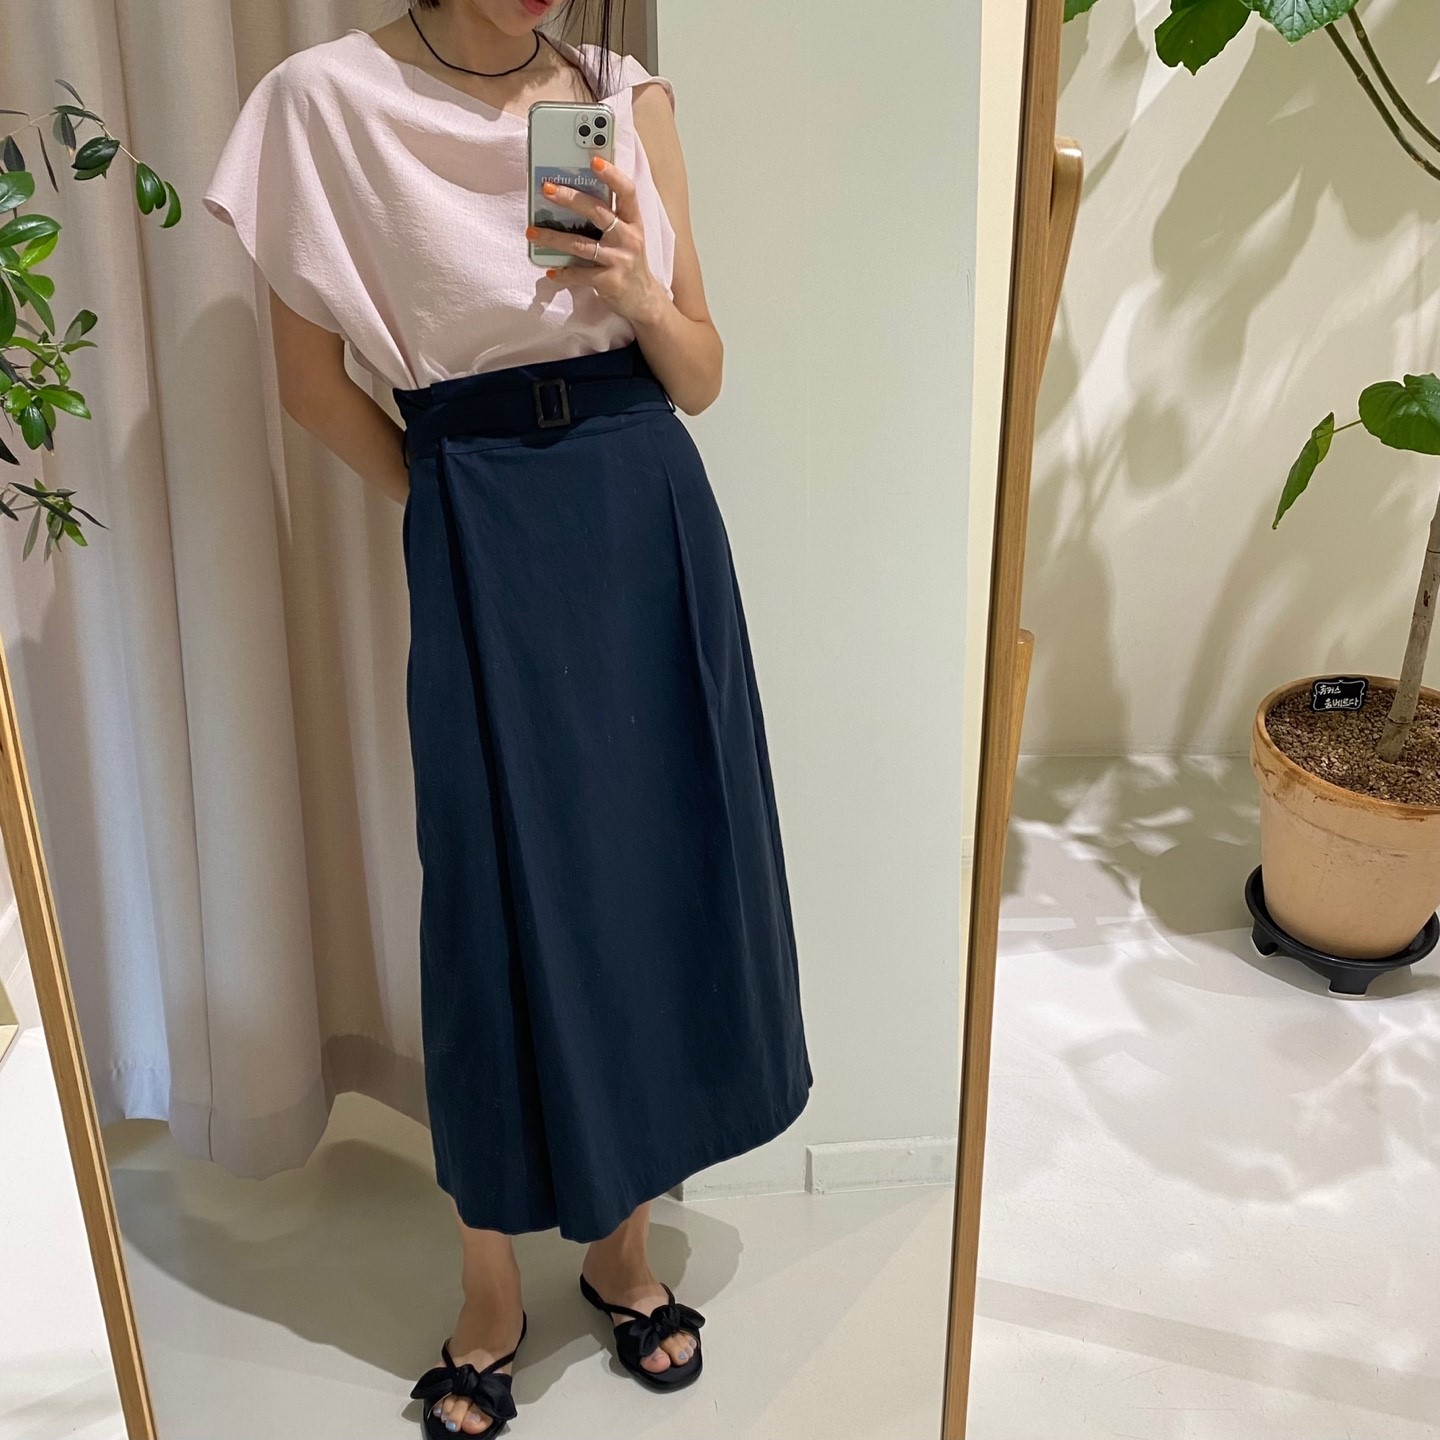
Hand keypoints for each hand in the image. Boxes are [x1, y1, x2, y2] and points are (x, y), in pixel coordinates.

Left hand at [526, 155, 666, 326]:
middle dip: (570, 198)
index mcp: (633, 221)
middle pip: (598, 212)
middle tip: (546, 189)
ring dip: (553, 238)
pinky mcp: (610, 281)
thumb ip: (608, 217)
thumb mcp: (626, 236)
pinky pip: (580, 275)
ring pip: (581, 245)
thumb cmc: (628, 262)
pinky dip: (563, 273)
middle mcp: (629, 238)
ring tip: (532, 232)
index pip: (626, 191)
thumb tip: (571, 195)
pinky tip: (550, 271)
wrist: (644, 301)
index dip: (612, 174)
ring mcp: (620, 260)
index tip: (594, 160)